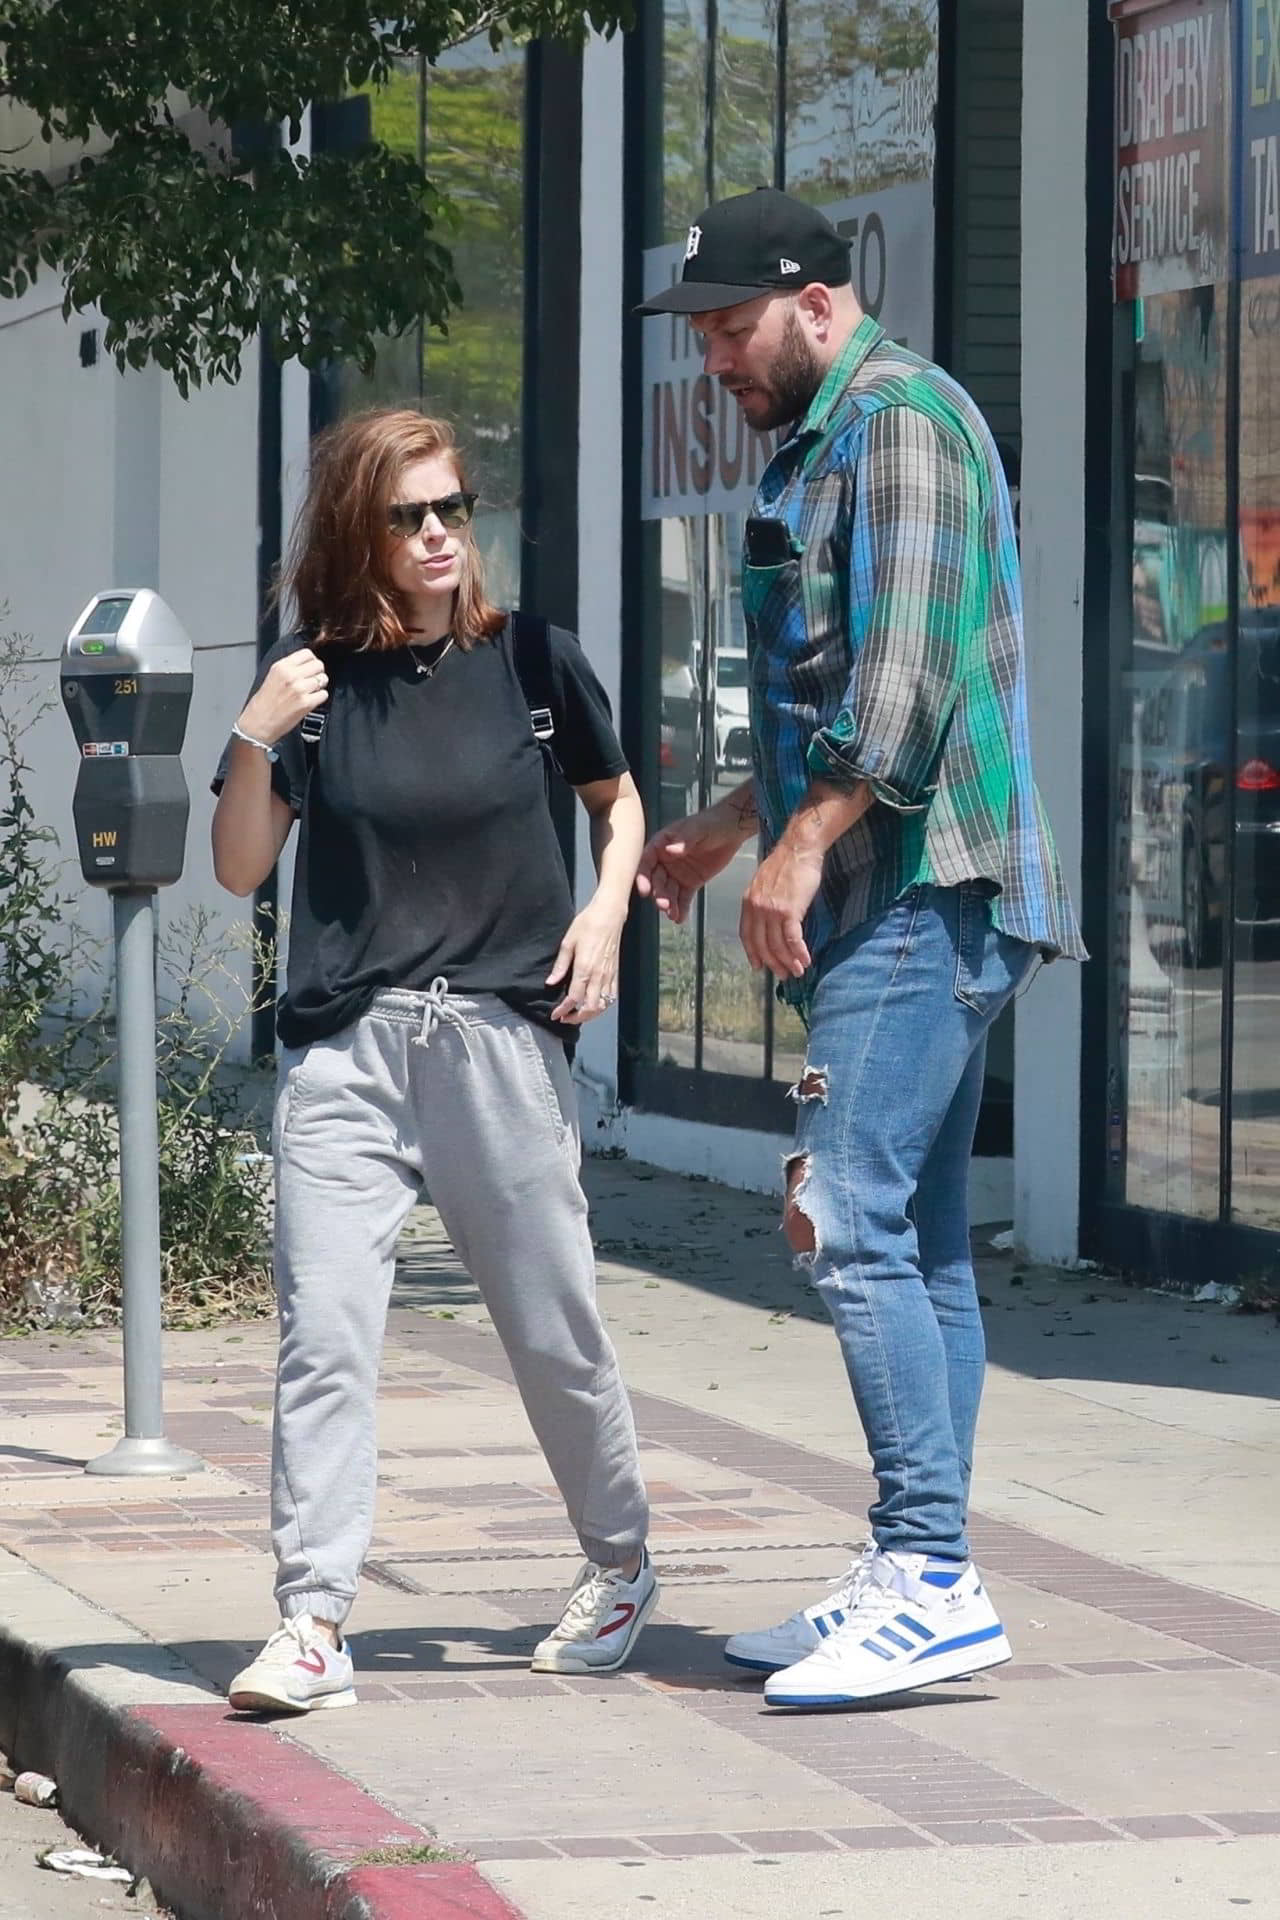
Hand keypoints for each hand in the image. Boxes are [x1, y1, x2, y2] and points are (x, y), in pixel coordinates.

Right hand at [238, 648, 328, 746]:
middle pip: (318, 665)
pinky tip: (311, 701)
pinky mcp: (306, 703)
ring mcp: (299, 689)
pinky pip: (323, 694)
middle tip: (313, 680)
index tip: (311, 666)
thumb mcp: (272, 676)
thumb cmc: (263, 703)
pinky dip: (320, 698)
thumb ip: (288, 668)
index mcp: (281, 666)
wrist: (258, 724)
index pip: (307, 653)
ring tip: (310, 691)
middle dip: (318, 672)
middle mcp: (291, 675)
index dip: (312, 660)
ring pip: (323, 679)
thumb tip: (306, 663)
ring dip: (320, 686)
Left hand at [547, 901, 624, 1023]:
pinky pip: (611, 996)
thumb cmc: (588, 924)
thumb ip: (560, 965)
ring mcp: (609, 975)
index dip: (563, 1010)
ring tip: (577, 1013)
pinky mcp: (615, 973)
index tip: (555, 1015)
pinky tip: (593, 1003)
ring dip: (590, 1014)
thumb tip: (551, 982)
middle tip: (564, 1017)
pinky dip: (602, 1005)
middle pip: (590, 1008)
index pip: (574, 998)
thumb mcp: (568, 942)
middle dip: (576, 1017)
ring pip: (602, 1005)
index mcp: (585, 968)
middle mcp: (599, 975)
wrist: (609, 915)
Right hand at [635, 802, 749, 923]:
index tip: (644, 889)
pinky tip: (680, 918)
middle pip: (657, 880)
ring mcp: (677, 873)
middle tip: (663, 905)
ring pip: (669, 892)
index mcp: (662, 844)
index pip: (647, 861)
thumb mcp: (698, 830)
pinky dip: (681, 908)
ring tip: (673, 914)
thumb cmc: (712, 823)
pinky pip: (683, 897)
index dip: (643, 876)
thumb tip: (670, 850)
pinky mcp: (690, 882)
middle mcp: (666, 860)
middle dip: (659, 894)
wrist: (732, 830)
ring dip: (669, 904)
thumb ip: (684, 840)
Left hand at [739, 841, 821, 979]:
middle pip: (762, 944)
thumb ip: (763, 901)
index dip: (752, 953)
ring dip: (788, 961)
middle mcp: (756, 908)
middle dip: (773, 963)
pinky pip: (793, 939)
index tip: (758, 966)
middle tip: (782, 974)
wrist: (799, 847)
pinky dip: (799, 952)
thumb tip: (770, 918)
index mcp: (748, 901)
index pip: (747, 935)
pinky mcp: (789, 911)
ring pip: (777, 945)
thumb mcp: (765, 882)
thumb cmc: (787, 862)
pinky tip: (806, 960)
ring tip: (797, 971)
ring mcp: (771, 910)